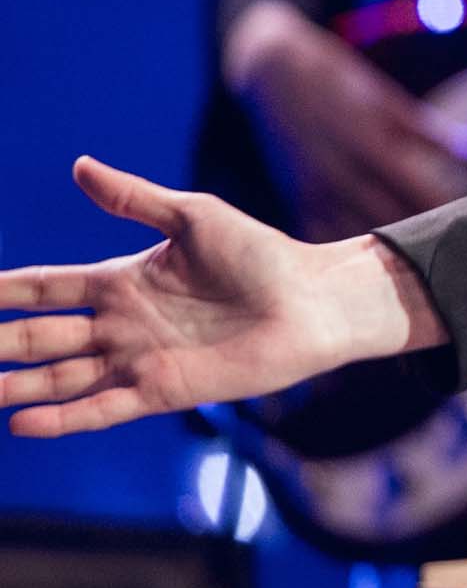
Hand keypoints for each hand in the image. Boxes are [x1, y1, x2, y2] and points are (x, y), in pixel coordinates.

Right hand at [0, 157, 441, 437]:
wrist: (314, 302)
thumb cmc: (262, 255)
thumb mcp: (193, 218)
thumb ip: (134, 199)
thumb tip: (79, 165)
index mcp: (122, 280)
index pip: (44, 286)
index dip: (4, 291)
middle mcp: (121, 324)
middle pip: (39, 336)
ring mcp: (138, 360)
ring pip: (59, 377)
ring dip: (15, 384)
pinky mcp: (163, 390)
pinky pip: (102, 407)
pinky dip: (63, 417)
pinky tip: (22, 422)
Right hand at [225, 0, 466, 235]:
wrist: (267, 71)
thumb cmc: (335, 80)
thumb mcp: (381, 97)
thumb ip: (425, 129)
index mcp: (368, 141)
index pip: (418, 188)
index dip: (446, 207)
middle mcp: (339, 170)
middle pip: (392, 217)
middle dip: (424, 232)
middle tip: (455, 246)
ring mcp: (313, 187)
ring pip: (358, 233)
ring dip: (389, 246)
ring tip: (421, 257)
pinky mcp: (296, 197)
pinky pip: (324, 236)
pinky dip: (349, 249)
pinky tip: (372, 259)